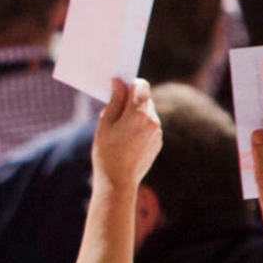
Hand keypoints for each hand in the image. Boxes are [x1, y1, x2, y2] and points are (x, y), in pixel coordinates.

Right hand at [91, 78, 162, 196]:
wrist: (118, 181)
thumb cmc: (106, 152)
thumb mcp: (105, 124)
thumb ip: (114, 100)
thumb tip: (119, 82)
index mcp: (138, 113)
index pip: (141, 85)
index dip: (130, 84)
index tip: (118, 88)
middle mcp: (152, 120)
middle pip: (144, 99)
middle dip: (130, 102)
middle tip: (113, 114)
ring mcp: (157, 132)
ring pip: (147, 113)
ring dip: (134, 115)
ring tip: (119, 132)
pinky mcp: (158, 142)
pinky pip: (149, 127)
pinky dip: (139, 128)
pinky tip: (126, 142)